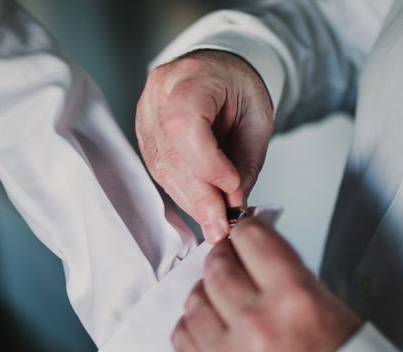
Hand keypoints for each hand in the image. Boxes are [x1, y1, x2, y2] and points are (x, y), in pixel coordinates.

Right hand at [136, 50, 272, 242]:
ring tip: (215, 223)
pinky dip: (183, 193)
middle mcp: (159, 95)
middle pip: (172, 154)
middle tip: (220, 227)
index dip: (207, 163)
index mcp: (189, 77)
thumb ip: (244, 163)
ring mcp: (146, 117)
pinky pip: (161, 172)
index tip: (232, 188)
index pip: (185, 124)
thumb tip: (232, 206)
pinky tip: (201, 207)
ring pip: (163, 169)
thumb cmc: (240, 89)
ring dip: (191, 200)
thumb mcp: (257, 121)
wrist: (220, 74)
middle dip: (199, 196)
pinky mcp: (145, 137)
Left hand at [172, 218, 361, 351]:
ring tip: (218, 293)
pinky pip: (182, 337)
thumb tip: (261, 254)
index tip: (244, 231)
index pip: (253, 240)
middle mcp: (257, 326)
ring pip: (194, 300)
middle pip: (218, 267)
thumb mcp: (337, 315)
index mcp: (297, 303)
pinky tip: (205, 324)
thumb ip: (293, 280)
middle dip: (223, 255)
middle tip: (227, 256)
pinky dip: (191, 324)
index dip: (247, 230)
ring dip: (206, 291)